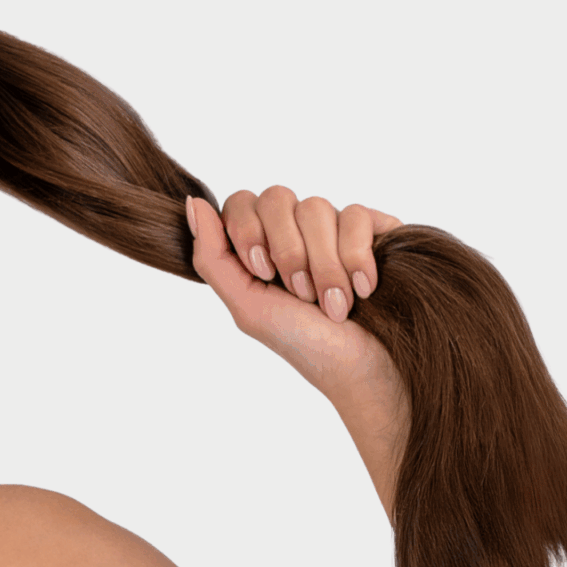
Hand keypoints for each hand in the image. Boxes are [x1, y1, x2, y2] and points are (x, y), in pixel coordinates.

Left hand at [184, 190, 408, 504]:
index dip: (247, 230)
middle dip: (287, 251)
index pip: (240, 201)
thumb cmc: (306, 344)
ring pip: (315, 207)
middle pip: (276, 197)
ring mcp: (333, 228)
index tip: (263, 272)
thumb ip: (212, 256)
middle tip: (300, 294)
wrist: (367, 369)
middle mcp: (294, 231)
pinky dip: (356, 257)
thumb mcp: (247, 306)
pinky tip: (363, 289)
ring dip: (324, 265)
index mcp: (259, 245)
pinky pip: (354, 215)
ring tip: (336, 304)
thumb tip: (193, 203)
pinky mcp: (373, 229)